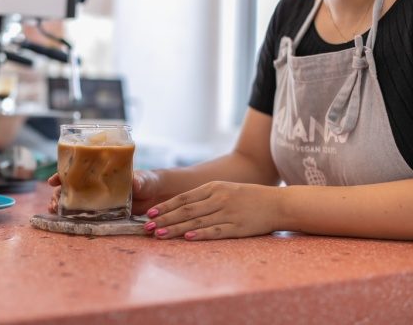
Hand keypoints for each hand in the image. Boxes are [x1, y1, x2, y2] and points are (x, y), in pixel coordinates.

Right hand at [46, 169, 160, 214]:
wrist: (156, 195)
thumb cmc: (147, 181)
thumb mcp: (143, 179)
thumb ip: (138, 181)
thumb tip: (134, 183)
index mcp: (101, 173)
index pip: (78, 171)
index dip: (63, 175)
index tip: (53, 180)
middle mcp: (96, 185)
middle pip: (71, 188)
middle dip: (59, 193)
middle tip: (54, 200)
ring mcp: (99, 199)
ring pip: (75, 201)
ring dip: (61, 205)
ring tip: (54, 209)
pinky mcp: (104, 213)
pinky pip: (86, 215)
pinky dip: (74, 217)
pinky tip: (64, 220)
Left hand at [143, 181, 279, 239]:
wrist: (278, 203)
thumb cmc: (249, 197)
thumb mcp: (225, 189)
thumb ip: (205, 196)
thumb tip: (180, 206)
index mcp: (214, 187)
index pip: (184, 198)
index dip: (166, 206)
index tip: (151, 214)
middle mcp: (219, 199)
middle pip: (186, 210)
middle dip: (165, 219)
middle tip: (148, 228)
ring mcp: (228, 213)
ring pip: (197, 221)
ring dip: (176, 229)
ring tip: (160, 235)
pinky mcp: (238, 227)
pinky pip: (216, 231)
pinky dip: (201, 234)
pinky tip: (188, 238)